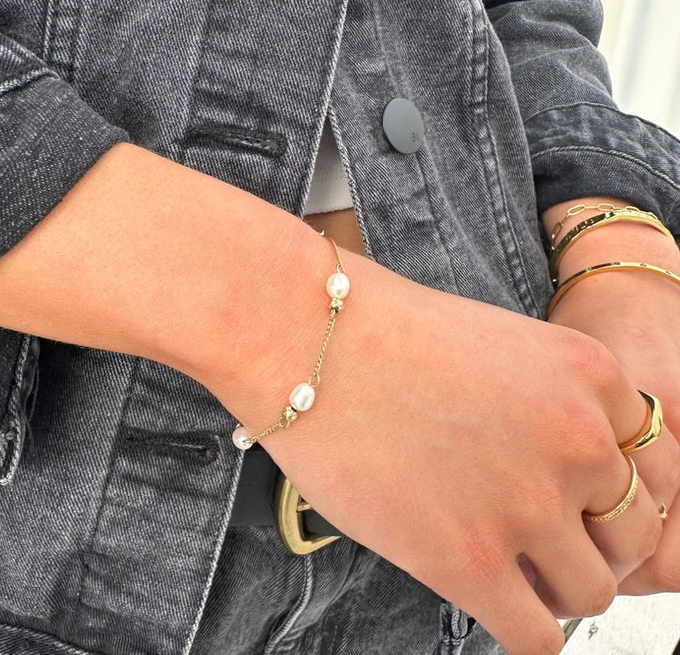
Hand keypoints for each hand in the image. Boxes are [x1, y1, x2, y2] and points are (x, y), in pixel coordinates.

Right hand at [190, 226, 664, 654]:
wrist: (309, 337)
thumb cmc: (383, 330)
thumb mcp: (495, 343)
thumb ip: (544, 402)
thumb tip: (555, 473)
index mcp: (591, 375)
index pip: (645, 463)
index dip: (603, 489)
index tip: (570, 501)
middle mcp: (579, 439)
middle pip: (631, 531)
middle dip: (586, 539)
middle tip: (535, 536)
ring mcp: (531, 503)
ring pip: (591, 591)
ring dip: (552, 585)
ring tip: (503, 564)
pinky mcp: (471, 561)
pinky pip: (538, 637)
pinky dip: (522, 626)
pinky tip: (484, 594)